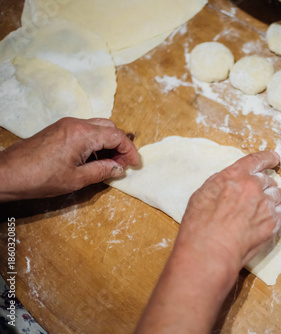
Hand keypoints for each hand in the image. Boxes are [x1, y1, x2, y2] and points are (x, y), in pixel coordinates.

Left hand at [0, 117, 139, 200]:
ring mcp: (66, 124)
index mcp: (82, 134)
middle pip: (109, 127)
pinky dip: (95, 142)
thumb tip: (119, 168)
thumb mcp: (76, 180)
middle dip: (120, 144)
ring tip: (109, 164)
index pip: (117, 136)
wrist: (7, 174)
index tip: (134, 165)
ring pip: (98, 127)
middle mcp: (76, 124)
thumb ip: (102, 171)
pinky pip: (85, 130)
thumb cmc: (39, 178)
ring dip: (108, 143)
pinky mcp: (59, 129)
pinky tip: (93, 159)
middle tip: (123, 164)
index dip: (130, 151)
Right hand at [178, 150, 280, 272]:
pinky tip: (271, 216)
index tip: (274, 157)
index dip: (268, 157)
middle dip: (265, 186)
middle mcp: (253, 186)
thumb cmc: (200, 225)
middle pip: (268, 180)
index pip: (257, 160)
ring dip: (273, 198)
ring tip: (265, 207)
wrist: (209, 250)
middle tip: (258, 195)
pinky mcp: (272, 223)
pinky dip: (279, 211)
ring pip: (278, 195)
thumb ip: (221, 183)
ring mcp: (265, 204)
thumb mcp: (203, 193)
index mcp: (235, 175)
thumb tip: (230, 181)